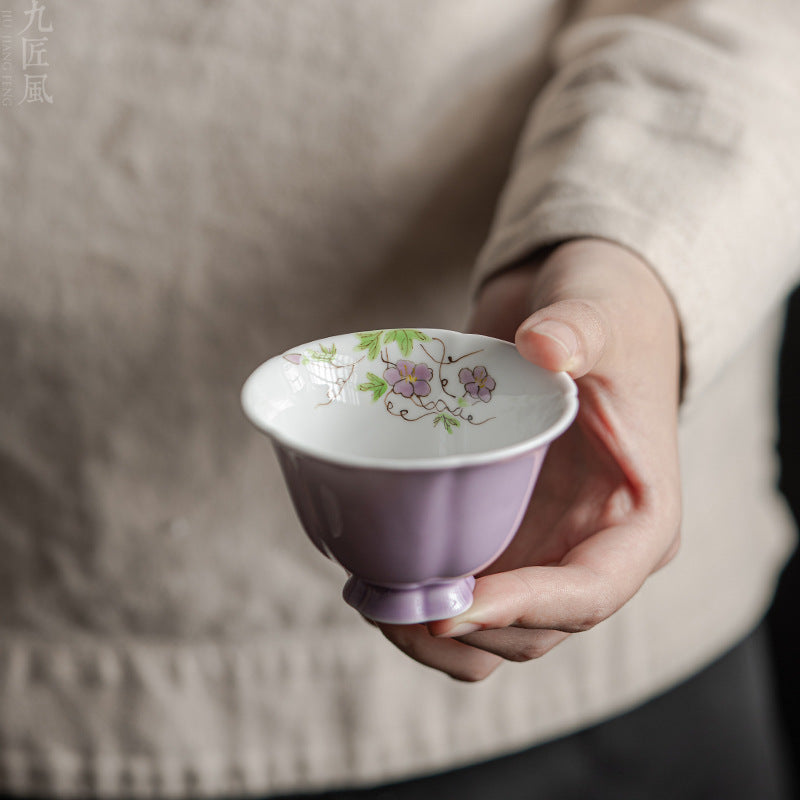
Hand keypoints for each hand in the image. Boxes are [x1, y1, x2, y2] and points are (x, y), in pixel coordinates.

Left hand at [378, 239, 682, 680]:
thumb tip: (542, 346)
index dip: (523, 610)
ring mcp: (543, 547)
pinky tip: (375, 581)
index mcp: (638, 521)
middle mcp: (591, 548)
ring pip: (496, 629)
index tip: (450, 610)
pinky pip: (467, 594)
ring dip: (437, 633)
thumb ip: (579, 328)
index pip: (591, 591)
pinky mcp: (503, 533)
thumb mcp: (599, 311)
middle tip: (391, 610)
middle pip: (534, 629)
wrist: (574, 315)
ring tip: (375, 604)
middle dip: (466, 632)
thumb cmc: (604, 318)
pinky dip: (425, 603)